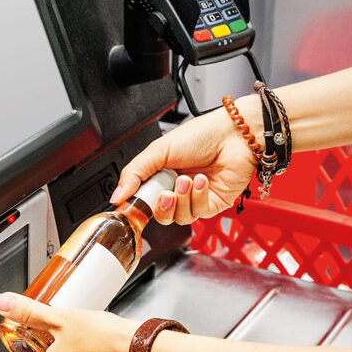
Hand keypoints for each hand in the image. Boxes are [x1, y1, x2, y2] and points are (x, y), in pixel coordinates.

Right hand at [111, 97, 258, 224]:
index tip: (133, 205)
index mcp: (162, 175)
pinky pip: (199, 212)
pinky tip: (202, 181)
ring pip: (179, 217)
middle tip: (165, 192)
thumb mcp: (159, 150)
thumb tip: (117, 195)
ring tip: (188, 180)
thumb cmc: (202, 134)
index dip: (139, 205)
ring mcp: (195, 198)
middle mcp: (178, 188)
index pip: (144, 200)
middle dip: (162, 206)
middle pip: (161, 215)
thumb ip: (135, 173)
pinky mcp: (213, 204)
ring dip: (182, 199)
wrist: (234, 135)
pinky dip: (198, 197)